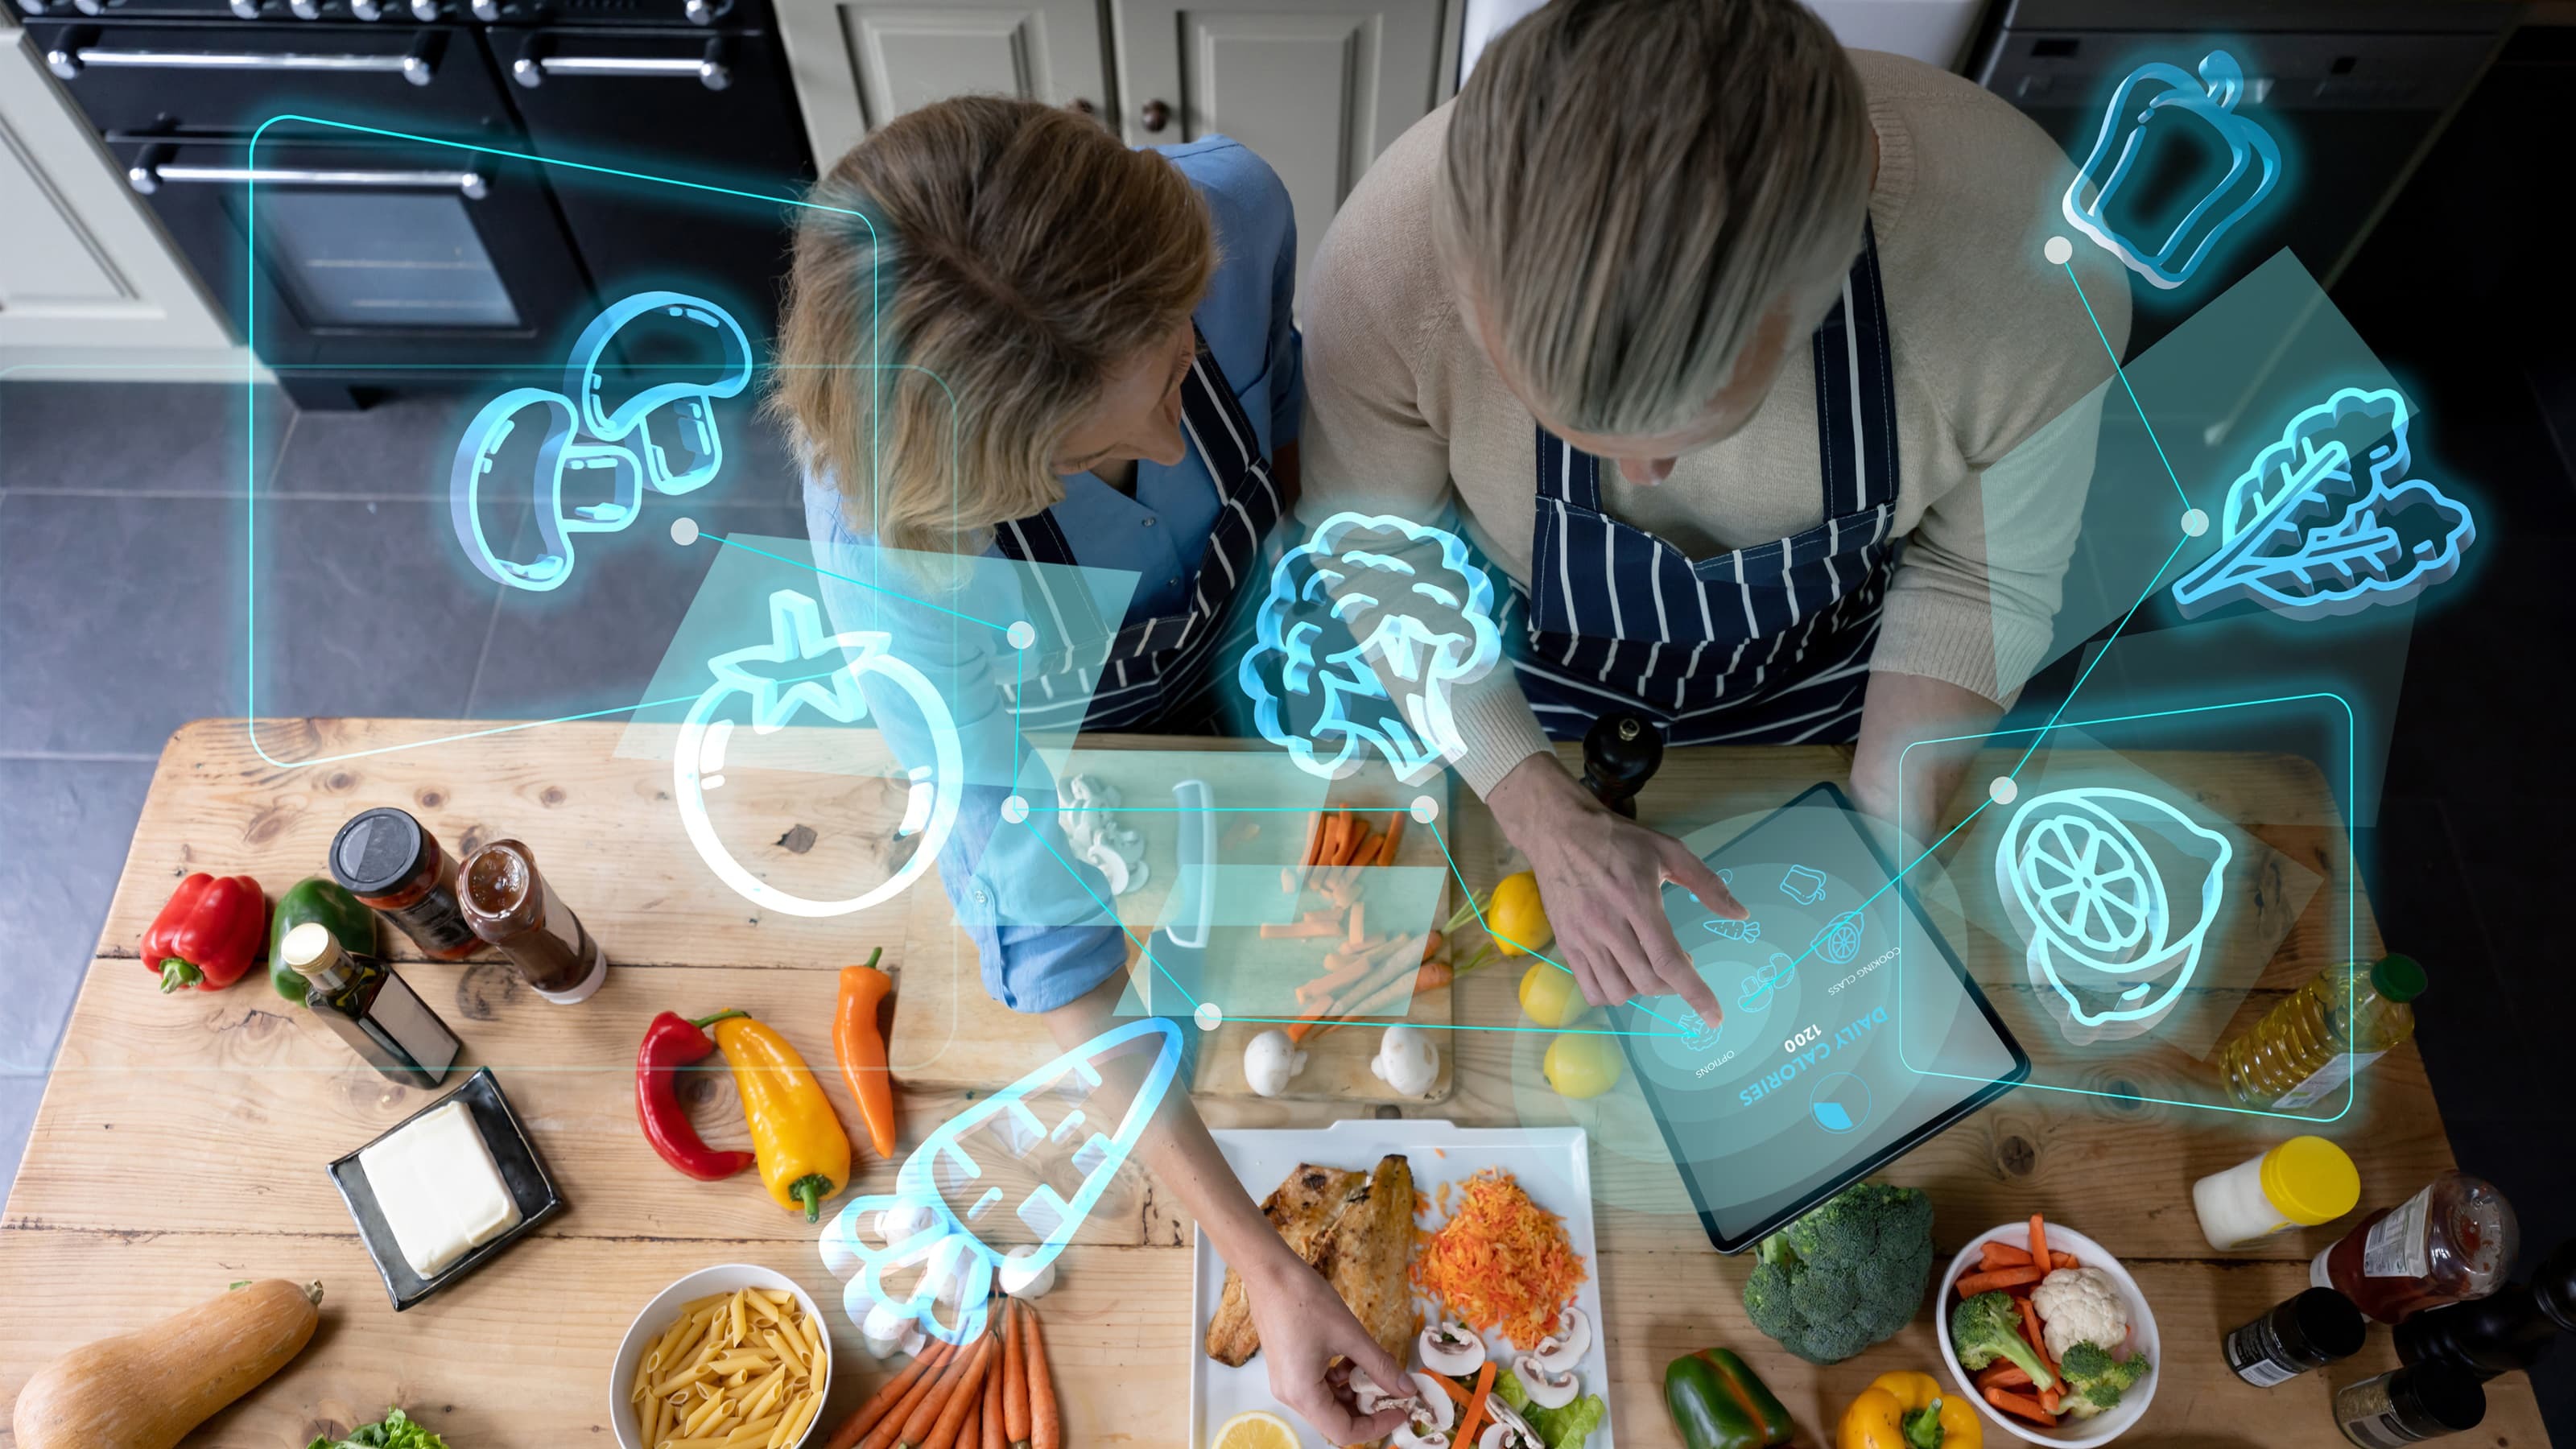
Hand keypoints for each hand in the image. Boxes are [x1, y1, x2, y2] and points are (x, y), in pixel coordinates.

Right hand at [1244, 1249, 1410, 1442]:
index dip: (1377, 1426)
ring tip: (1375, 1367)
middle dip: (1367, 1408)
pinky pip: (1317, 1385)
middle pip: (1335, 1420)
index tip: (1401, 1410)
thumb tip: (1407, 1390)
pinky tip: (1353, 1356)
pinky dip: (1339, 1378)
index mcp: (1303, 1394)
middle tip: (1393, 1389)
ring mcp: (1286, 1382)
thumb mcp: (1350, 1335)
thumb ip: (1380, 1367)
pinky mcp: (1287, 1368)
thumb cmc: (1306, 1301)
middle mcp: (1290, 1396)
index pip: (1344, 1432)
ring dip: (1354, 1390)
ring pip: (1328, 1402)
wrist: (1269, 1272)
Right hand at [1486, 752, 1742, 1020]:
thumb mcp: (1669, 850)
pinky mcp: (1566, 944)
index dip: (1695, 993)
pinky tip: (1622, 973)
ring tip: (1648, 965)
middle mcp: (1608, 925)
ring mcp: (1583, 938)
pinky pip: (1591, 989)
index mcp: (1637, 901)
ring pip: (1619, 991)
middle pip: (1647, 981)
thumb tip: (1740, 915)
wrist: (1558, 831)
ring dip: (1643, 989)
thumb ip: (1707, 884)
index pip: (1668, 961)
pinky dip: (1612, 993)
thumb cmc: (1618, 839)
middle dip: (1672, 984)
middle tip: (1679, 961)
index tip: (1714, 1017)